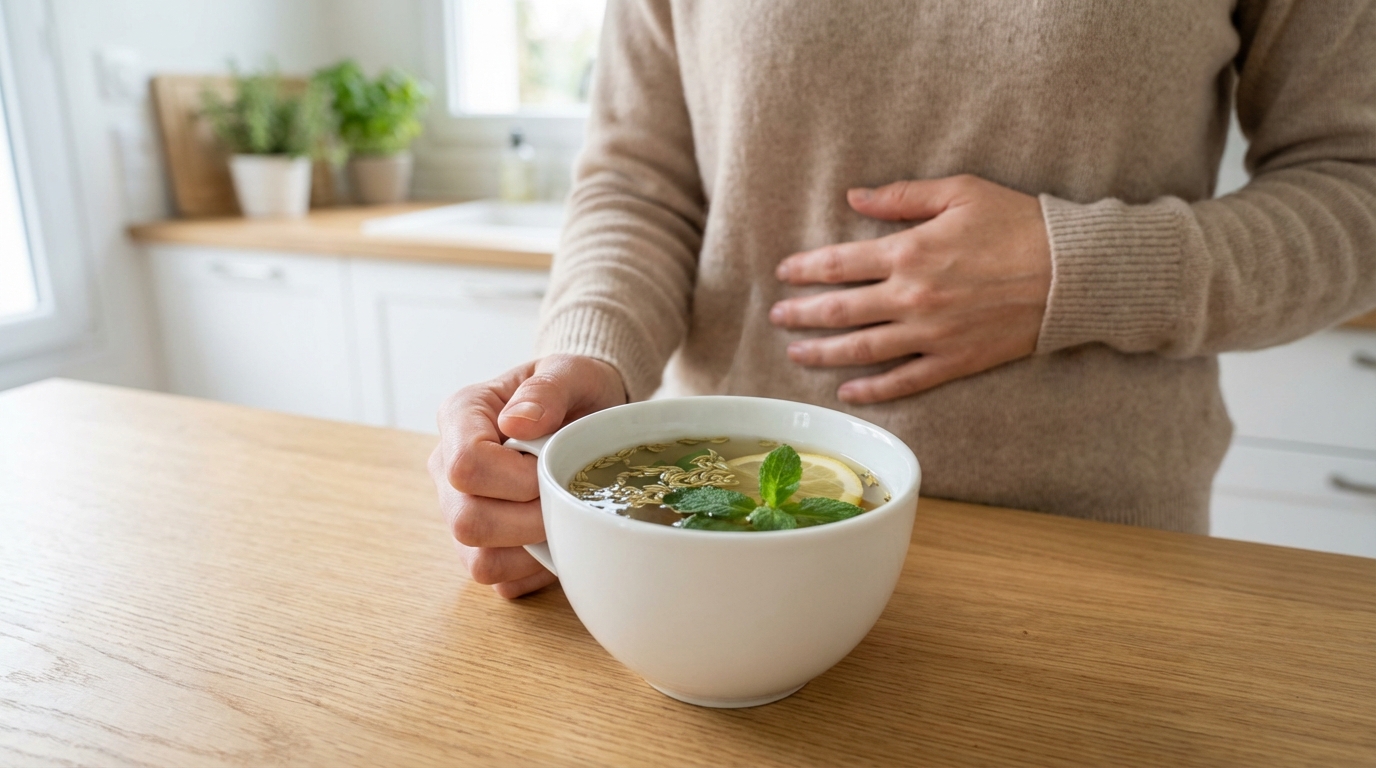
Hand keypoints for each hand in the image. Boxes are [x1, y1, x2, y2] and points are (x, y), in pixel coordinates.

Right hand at [429, 354, 626, 597]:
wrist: (585, 414)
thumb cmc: (575, 390)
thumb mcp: (571, 372)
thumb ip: (546, 389)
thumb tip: (518, 422)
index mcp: (461, 417)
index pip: (464, 465)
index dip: (516, 478)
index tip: (552, 466)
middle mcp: (447, 468)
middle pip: (466, 521)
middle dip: (529, 520)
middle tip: (566, 497)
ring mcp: (460, 511)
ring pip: (479, 561)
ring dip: (533, 549)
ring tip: (562, 515)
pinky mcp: (482, 547)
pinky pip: (502, 580)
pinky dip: (537, 568)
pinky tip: (558, 535)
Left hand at [769, 175, 1050, 402]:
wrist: (1072, 272)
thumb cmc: (1019, 223)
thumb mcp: (959, 192)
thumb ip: (901, 197)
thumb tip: (853, 195)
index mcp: (909, 253)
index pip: (839, 265)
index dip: (805, 270)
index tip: (783, 273)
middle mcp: (911, 299)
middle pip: (839, 312)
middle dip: (801, 314)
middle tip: (777, 316)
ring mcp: (931, 336)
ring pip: (861, 350)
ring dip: (822, 353)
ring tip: (796, 353)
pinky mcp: (954, 362)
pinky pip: (903, 382)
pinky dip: (872, 389)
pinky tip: (847, 390)